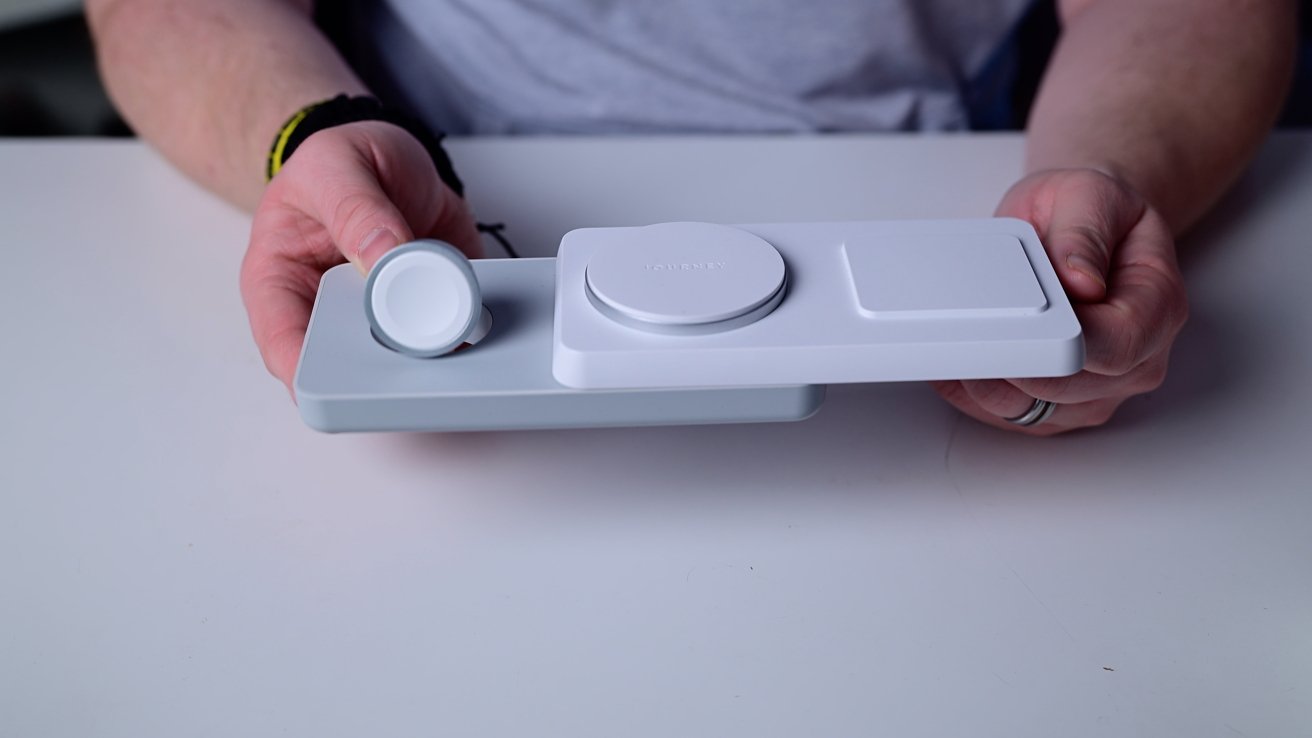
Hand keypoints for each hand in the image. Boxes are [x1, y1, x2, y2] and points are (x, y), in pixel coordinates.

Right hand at [239, 120, 482, 393]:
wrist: (393, 161)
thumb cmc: (339, 165)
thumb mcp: (335, 166)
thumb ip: (355, 208)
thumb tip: (382, 254)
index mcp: (282, 280)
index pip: (282, 339)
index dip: (303, 371)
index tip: (337, 383)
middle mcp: (329, 309)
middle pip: (346, 361)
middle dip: (381, 367)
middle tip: (414, 350)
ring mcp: (381, 317)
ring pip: (403, 357)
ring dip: (433, 351)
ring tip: (457, 331)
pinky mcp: (428, 312)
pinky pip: (449, 331)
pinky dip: (468, 328)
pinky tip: (480, 317)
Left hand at [931, 168, 1187, 434]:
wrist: (1078, 224)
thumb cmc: (1087, 212)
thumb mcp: (1089, 195)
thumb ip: (1083, 234)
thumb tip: (1080, 279)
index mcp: (1157, 306)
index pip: (1113, 348)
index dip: (1059, 347)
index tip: (1014, 332)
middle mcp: (1138, 358)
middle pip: (1068, 390)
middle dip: (1011, 366)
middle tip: (966, 335)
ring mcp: (1101, 388)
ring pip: (1034, 412)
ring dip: (986, 385)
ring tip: (955, 345)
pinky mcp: (1063, 405)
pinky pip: (1015, 418)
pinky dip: (976, 397)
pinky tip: (954, 366)